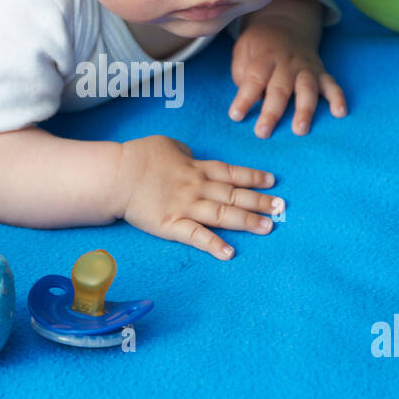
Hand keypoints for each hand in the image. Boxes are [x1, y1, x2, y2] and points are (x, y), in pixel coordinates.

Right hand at [114, 135, 283, 259]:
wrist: (116, 174)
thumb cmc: (138, 156)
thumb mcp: (168, 145)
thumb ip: (185, 153)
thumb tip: (193, 157)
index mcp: (196, 167)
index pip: (231, 172)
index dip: (253, 177)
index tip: (272, 181)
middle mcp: (197, 186)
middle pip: (234, 194)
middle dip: (259, 201)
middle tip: (281, 208)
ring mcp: (186, 207)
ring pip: (223, 214)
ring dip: (247, 221)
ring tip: (268, 227)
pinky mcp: (171, 225)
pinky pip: (196, 236)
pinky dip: (214, 245)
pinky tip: (229, 253)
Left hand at [229, 18, 347, 137]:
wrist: (287, 24)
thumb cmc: (260, 46)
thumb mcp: (244, 50)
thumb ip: (242, 72)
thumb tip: (248, 96)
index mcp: (265, 57)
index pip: (254, 78)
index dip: (245, 98)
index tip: (236, 116)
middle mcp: (287, 64)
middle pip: (280, 89)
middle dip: (272, 112)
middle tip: (262, 132)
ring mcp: (306, 69)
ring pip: (306, 89)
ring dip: (304, 110)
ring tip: (300, 130)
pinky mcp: (321, 73)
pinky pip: (332, 85)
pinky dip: (338, 98)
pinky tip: (340, 113)